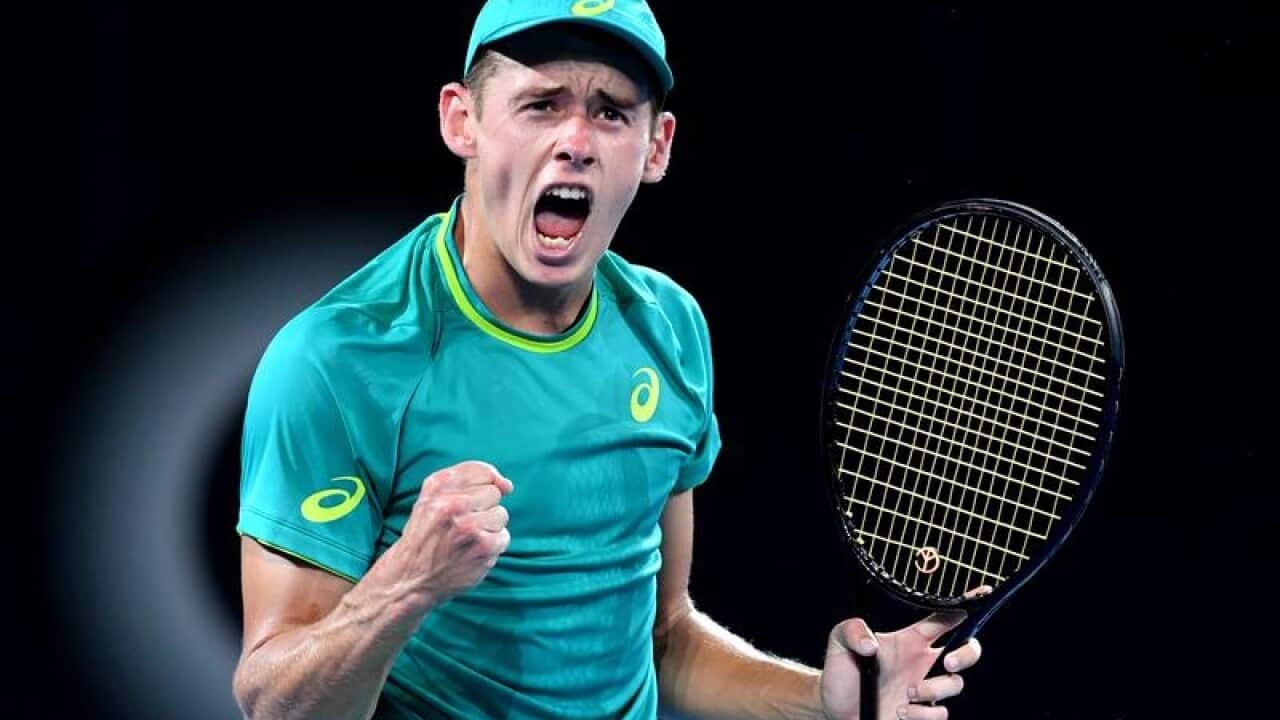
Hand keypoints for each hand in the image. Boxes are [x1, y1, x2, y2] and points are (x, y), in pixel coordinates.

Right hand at [375, 460, 513, 608]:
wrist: (410, 577)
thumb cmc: (424, 535)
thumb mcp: (430, 498)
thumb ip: (466, 481)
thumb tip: (507, 485)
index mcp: (437, 488)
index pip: (481, 471)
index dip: (487, 482)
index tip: (480, 498)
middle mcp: (452, 505)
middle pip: (494, 493)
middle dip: (483, 508)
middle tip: (463, 525)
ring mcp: (469, 527)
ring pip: (501, 514)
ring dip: (489, 528)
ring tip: (467, 539)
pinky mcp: (484, 547)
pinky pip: (503, 536)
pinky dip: (492, 546)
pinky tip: (473, 552)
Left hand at [820, 611, 981, 719]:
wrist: (834, 708)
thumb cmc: (840, 672)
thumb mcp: (838, 642)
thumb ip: (852, 631)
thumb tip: (871, 643)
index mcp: (910, 641)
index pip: (945, 619)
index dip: (964, 606)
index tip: (980, 596)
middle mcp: (923, 663)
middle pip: (967, 650)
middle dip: (968, 653)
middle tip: (949, 662)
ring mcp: (925, 689)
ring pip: (955, 685)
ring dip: (933, 690)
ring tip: (906, 693)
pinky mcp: (921, 714)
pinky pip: (939, 714)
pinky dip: (922, 715)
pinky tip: (899, 712)